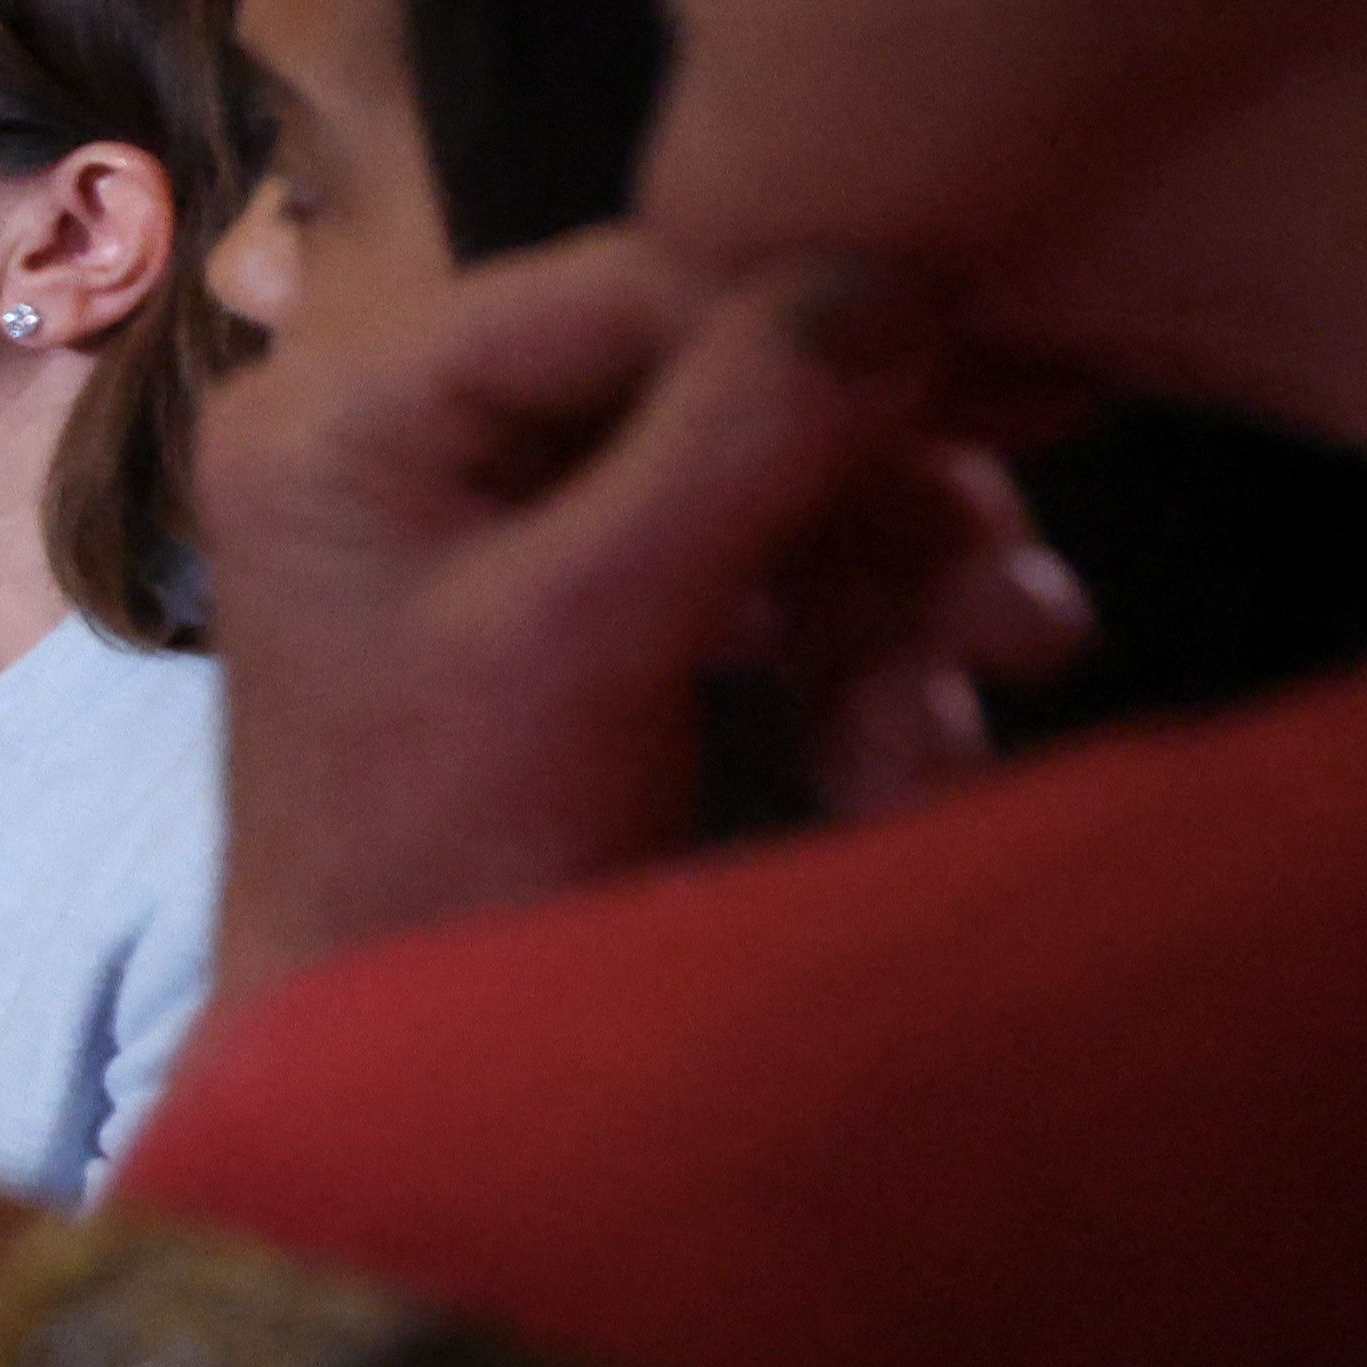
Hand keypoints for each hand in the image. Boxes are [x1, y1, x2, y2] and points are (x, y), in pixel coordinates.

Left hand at [201, 237, 1081, 991]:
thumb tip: (889, 281)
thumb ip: (726, 448)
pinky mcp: (602, 625)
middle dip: (877, 516)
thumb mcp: (573, 640)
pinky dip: (863, 672)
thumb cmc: (425, 869)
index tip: (1015, 373)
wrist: (409, 1086)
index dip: (826, 321)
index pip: (626, 285)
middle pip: (722, 389)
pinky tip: (902, 772)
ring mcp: (513, 532)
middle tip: (1004, 613)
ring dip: (894, 617)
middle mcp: (420, 443)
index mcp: (351, 413)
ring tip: (919, 754)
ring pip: (777, 493)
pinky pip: (775, 587)